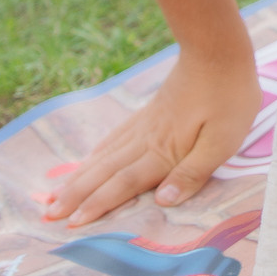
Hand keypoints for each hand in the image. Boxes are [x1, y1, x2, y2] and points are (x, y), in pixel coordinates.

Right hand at [40, 45, 261, 226]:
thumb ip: (192, 173)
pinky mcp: (148, 113)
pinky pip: (114, 138)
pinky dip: (95, 154)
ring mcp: (144, 125)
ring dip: (79, 178)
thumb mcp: (223, 141)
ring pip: (104, 156)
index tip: (73, 224)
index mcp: (164, 151)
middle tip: (48, 216)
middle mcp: (146, 140)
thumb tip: (162, 201)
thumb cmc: (229, 98)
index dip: (99, 205)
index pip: (124, 184)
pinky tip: (87, 160)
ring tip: (56, 194)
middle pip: (105, 172)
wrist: (218, 50)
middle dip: (76, 196)